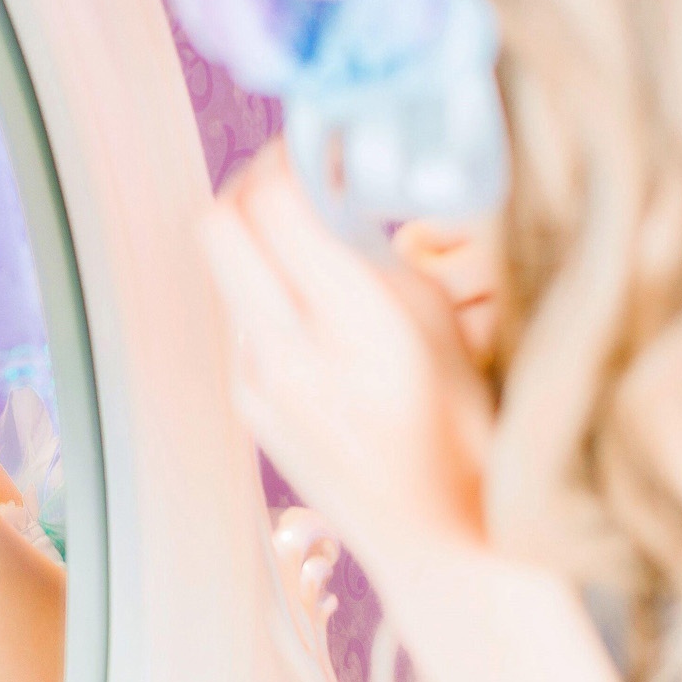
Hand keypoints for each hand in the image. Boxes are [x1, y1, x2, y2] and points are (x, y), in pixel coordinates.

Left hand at [201, 142, 495, 566]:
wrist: (440, 532)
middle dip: (251, 185)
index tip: (315, 148)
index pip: (276, 203)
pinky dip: (262, 287)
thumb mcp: (439, 315)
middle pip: (218, 223)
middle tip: (295, 179)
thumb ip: (371, 249)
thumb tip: (328, 192)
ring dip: (255, 236)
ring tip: (309, 239)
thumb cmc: (463, 421)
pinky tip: (310, 302)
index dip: (288, 157)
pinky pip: (236, 315)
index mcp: (352, 324)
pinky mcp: (244, 403)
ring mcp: (255, 382)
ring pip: (221, 268)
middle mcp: (289, 354)